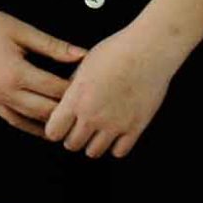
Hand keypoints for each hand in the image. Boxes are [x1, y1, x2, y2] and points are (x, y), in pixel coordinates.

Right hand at [0, 0, 86, 134]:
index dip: (75, 90)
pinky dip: (30, 126)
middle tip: (84, 107)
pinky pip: (13, 120)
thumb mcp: (23, 31)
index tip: (90, 86)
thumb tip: (81, 54)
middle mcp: (5, 91)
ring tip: (69, 122)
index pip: (54, 89)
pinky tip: (43, 126)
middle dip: (66, 110)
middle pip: (45, 110)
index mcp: (15, 73)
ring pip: (30, 121)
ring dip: (50, 123)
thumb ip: (53, 46)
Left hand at [45, 30, 177, 158]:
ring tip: (97, 131)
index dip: (55, 129)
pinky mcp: (135, 128)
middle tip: (78, 128)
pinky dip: (115, 145)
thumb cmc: (116, 51)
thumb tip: (65, 103)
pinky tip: (115, 133)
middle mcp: (92, 116)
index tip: (60, 124)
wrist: (149, 50)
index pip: (53, 132)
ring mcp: (114, 124)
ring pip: (93, 152)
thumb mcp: (84, 65)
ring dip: (92, 143)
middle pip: (72, 144)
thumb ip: (72, 88)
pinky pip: (119, 152)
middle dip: (72, 137)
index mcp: (76, 98)